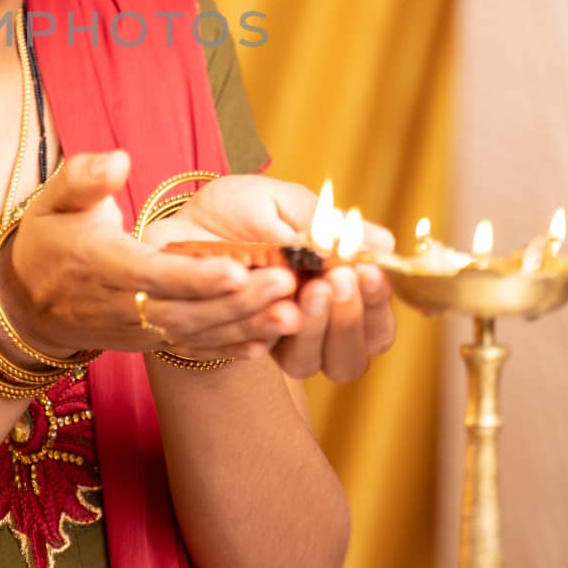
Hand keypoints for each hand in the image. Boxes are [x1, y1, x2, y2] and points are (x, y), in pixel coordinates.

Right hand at [0, 152, 292, 361]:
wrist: (25, 303)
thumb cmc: (47, 239)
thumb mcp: (53, 198)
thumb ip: (85, 177)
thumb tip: (120, 160)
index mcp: (101, 263)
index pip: (151, 274)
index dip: (194, 276)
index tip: (235, 266)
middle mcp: (121, 305)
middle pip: (184, 310)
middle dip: (237, 301)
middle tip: (287, 282)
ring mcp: (137, 330)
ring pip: (195, 334)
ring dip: (245, 326)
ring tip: (294, 311)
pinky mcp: (148, 343)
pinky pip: (192, 350)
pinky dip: (230, 349)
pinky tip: (268, 341)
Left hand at [144, 175, 399, 381]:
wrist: (185, 219)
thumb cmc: (245, 210)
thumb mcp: (285, 204)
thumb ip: (327, 225)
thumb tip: (383, 243)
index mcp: (339, 293)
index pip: (377, 324)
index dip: (377, 305)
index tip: (363, 270)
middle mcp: (314, 327)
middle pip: (349, 358)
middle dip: (345, 320)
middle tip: (333, 280)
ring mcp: (276, 340)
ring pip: (306, 364)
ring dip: (309, 330)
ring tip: (295, 287)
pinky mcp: (237, 342)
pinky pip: (253, 354)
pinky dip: (258, 334)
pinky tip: (261, 310)